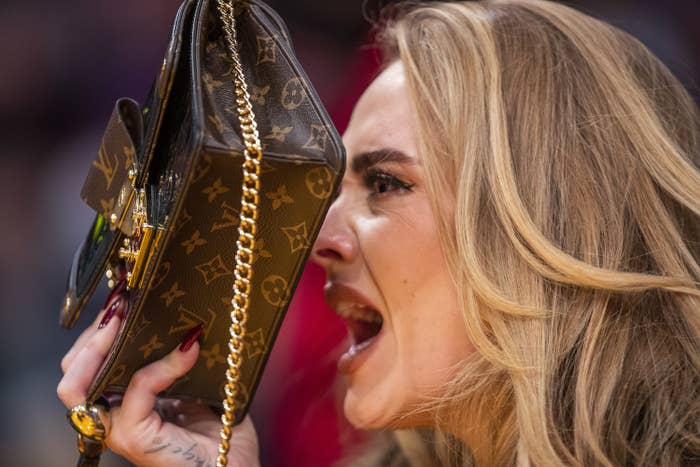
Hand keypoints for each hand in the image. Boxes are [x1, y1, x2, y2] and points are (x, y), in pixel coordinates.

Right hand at [57, 307, 259, 466]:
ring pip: (81, 385)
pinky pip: (137, 391)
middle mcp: (114, 415)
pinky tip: (189, 349)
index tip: (121, 298)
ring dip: (104, 343)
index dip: (97, 330)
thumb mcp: (195, 381)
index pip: (85, 363)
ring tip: (132, 318)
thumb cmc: (221, 428)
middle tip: (122, 305)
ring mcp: (120, 430)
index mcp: (123, 400)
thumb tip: (182, 317)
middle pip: (73, 370)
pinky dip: (162, 366)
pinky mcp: (137, 440)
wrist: (238, 465)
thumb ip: (179, 356)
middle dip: (94, 332)